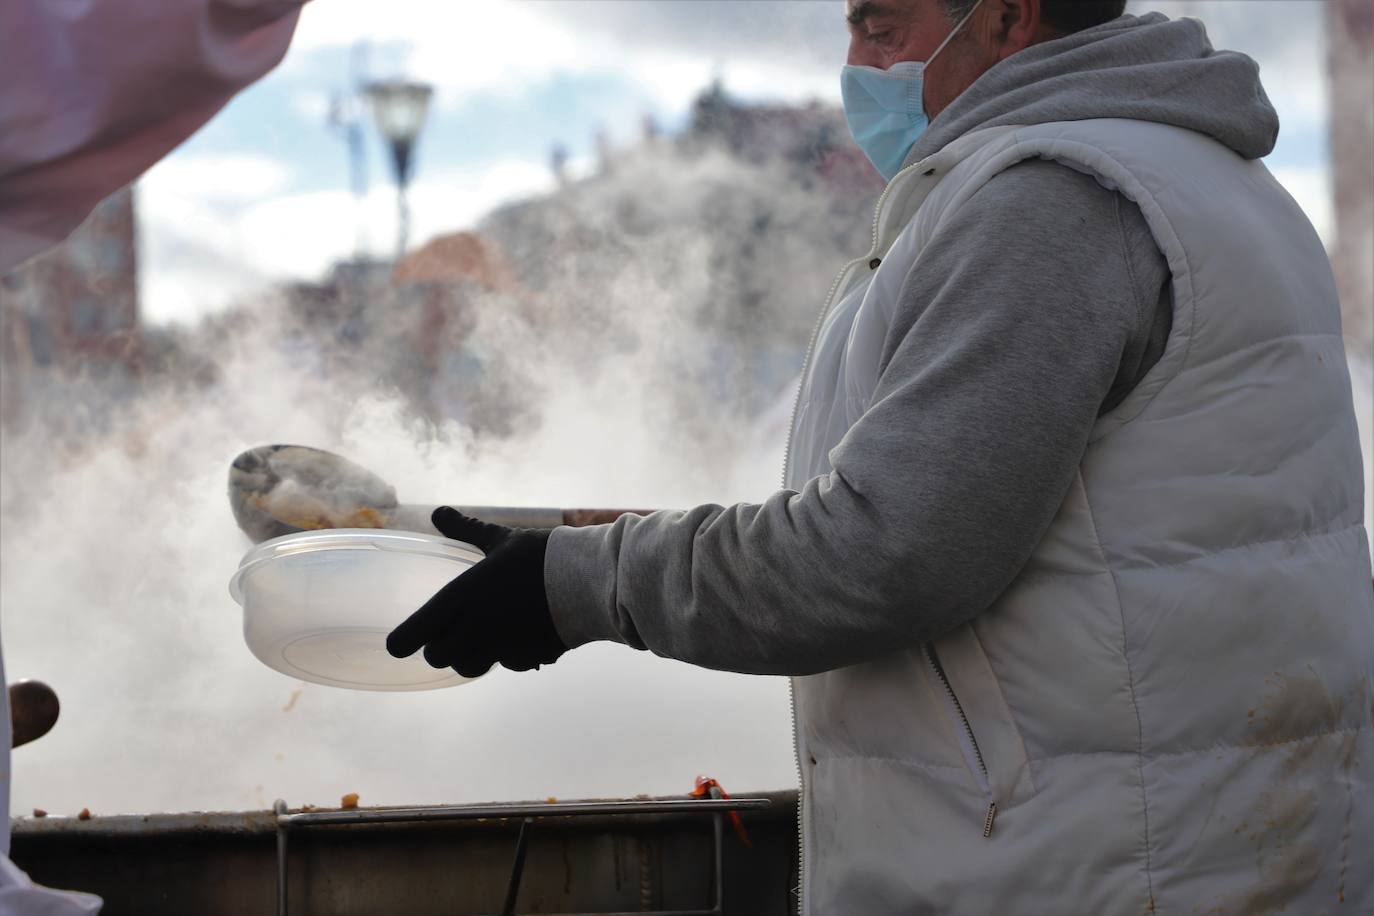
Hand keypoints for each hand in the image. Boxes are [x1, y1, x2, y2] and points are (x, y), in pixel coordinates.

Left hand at [386, 507, 566, 676]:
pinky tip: (521, 636)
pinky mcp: (524, 658)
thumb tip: (438, 512)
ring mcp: (497, 648)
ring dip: (470, 656)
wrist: (584, 580)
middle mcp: (472, 629)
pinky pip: (507, 664)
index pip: (409, 637)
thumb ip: (465, 529)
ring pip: (467, 667)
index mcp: (458, 599)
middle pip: (437, 657)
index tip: (401, 640)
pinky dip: (510, 655)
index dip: (402, 640)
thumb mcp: (499, 538)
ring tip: (482, 637)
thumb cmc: (538, 555)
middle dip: (440, 647)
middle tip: (450, 631)